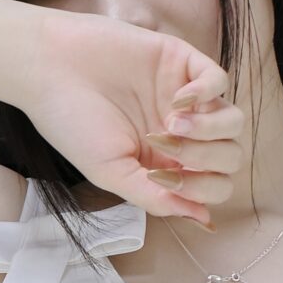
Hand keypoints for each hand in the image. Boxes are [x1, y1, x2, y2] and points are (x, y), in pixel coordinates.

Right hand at [11, 9, 245, 225]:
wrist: (49, 69)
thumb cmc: (71, 122)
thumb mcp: (110, 172)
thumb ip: (154, 197)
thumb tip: (203, 220)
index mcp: (165, 164)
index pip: (212, 186)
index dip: (200, 190)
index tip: (163, 180)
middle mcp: (181, 133)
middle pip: (229, 157)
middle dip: (204, 159)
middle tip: (162, 146)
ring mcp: (185, 97)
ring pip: (232, 121)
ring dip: (209, 130)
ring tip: (170, 124)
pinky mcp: (181, 62)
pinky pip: (219, 81)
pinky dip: (207, 94)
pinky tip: (178, 99)